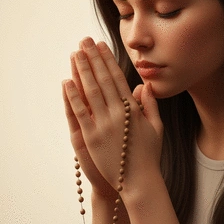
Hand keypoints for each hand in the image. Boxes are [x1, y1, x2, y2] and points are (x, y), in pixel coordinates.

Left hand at [62, 37, 162, 198]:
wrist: (139, 182)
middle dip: (93, 58)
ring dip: (82, 71)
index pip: (117, 78)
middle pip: (102, 80)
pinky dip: (73, 96)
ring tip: (75, 54)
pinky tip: (67, 81)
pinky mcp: (90, 137)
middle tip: (84, 41)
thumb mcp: (157, 127)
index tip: (101, 46)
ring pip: (90, 91)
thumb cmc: (149, 155)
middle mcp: (117, 113)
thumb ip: (150, 105)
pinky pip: (80, 112)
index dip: (108, 60)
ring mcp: (103, 124)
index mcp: (133, 109)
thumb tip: (144, 84)